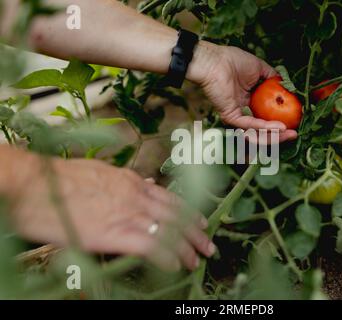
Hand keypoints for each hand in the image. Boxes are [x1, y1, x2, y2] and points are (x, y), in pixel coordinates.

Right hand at [9, 156, 214, 271]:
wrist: (34, 182)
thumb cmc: (60, 178)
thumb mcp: (99, 172)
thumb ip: (124, 180)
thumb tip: (143, 183)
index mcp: (131, 181)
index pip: (170, 198)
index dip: (188, 212)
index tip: (200, 222)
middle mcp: (135, 195)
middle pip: (176, 215)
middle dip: (196, 232)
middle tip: (209, 245)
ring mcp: (126, 213)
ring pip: (169, 231)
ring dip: (187, 247)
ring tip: (197, 259)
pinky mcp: (113, 232)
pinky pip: (150, 245)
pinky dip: (166, 257)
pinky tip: (175, 265)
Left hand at [188, 43, 297, 141]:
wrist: (216, 61)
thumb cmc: (233, 61)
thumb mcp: (260, 68)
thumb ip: (273, 77)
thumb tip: (287, 85)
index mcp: (250, 102)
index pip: (267, 118)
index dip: (281, 122)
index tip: (296, 122)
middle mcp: (244, 111)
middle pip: (263, 130)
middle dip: (280, 135)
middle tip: (295, 135)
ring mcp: (237, 116)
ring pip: (257, 132)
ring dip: (274, 136)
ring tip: (289, 134)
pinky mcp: (231, 117)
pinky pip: (250, 125)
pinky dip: (265, 127)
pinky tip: (278, 128)